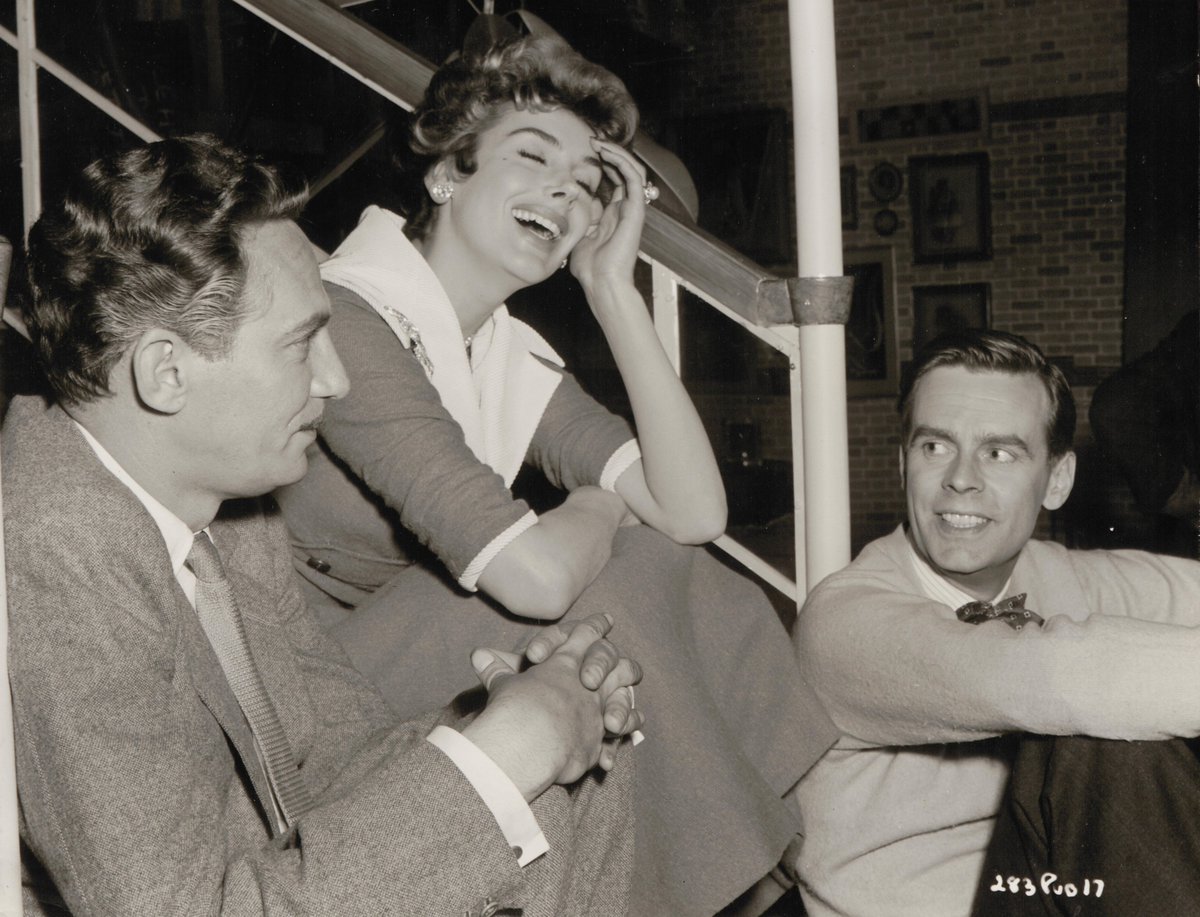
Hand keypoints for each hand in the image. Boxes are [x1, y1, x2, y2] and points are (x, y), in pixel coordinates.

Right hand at [461, 614, 643, 800]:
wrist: (530, 742)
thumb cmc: (514, 707)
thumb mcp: (503, 685)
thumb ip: (495, 669)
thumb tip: (477, 654)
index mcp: (564, 662)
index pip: (584, 635)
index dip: (594, 626)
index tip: (606, 620)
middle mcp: (587, 683)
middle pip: (612, 661)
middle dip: (614, 658)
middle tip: (621, 658)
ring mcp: (597, 709)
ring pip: (621, 697)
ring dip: (623, 704)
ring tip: (626, 711)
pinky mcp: (599, 738)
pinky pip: (612, 738)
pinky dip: (614, 742)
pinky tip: (616, 749)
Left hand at [568, 139, 647, 293]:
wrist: (602, 283)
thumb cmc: (590, 267)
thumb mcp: (578, 235)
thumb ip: (579, 217)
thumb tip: (571, 202)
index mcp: (614, 214)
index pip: (616, 180)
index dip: (604, 162)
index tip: (586, 151)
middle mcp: (626, 209)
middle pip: (625, 171)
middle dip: (610, 153)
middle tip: (592, 140)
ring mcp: (632, 209)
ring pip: (633, 170)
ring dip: (617, 153)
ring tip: (599, 142)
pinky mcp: (636, 210)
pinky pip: (635, 178)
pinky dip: (622, 162)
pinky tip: (606, 153)